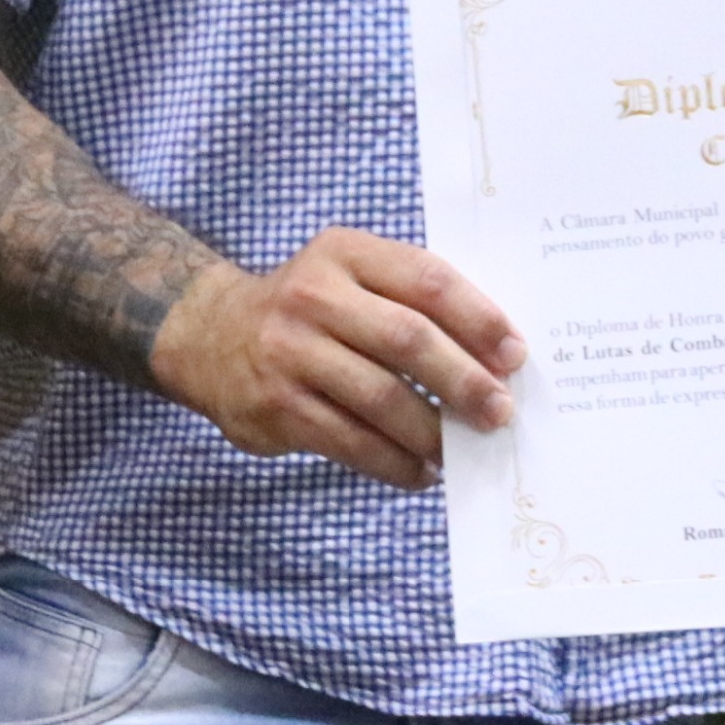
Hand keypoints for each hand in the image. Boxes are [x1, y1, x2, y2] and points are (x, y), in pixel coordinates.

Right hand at [147, 226, 525, 487]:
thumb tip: (495, 358)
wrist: (209, 335)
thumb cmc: (311, 309)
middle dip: (463, 381)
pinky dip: (394, 462)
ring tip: (459, 449)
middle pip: (407, 339)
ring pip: (381, 398)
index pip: (426, 280)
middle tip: (499, 411)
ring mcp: (290, 351)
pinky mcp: (276, 406)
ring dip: (431, 431)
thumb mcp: (350, 277)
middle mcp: (313, 296)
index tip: (515, 355)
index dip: (477, 319)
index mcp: (345, 253)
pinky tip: (419, 471)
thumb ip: (410, 300)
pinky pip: (350, 441)